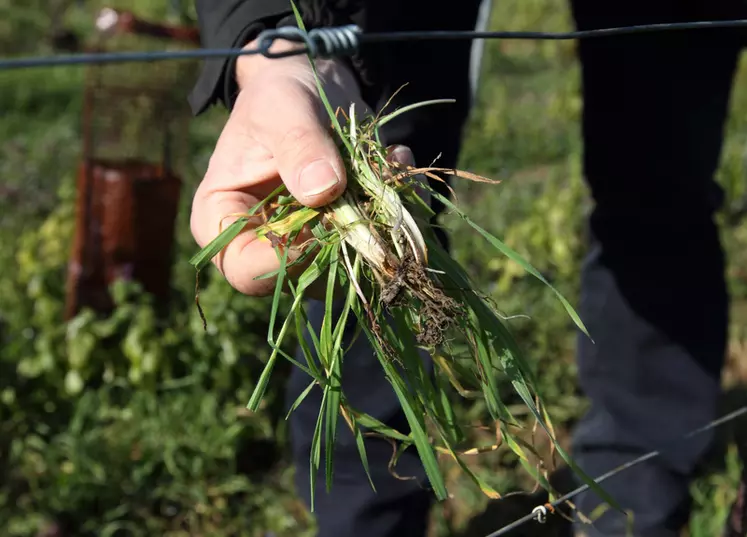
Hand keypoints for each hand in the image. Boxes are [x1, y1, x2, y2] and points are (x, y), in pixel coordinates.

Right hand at [190, 37, 414, 296]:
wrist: (311, 86)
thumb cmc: (279, 96)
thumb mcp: (283, 107)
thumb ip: (299, 145)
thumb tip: (323, 190)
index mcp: (222, 220)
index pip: (243, 269)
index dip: (283, 258)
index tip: (322, 213)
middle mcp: (263, 245)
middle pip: (303, 274)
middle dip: (346, 236)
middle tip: (370, 187)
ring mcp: (307, 246)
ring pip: (349, 266)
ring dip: (381, 221)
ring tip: (391, 161)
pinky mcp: (344, 238)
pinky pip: (378, 244)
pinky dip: (398, 207)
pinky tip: (398, 159)